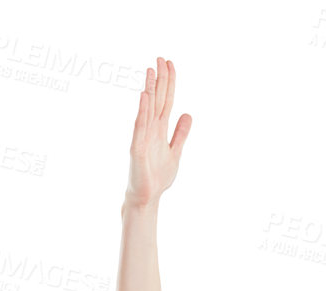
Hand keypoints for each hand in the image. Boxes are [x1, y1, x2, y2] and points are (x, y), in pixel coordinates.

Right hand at [125, 57, 190, 207]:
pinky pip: (140, 127)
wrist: (147, 197)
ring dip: (149, 89)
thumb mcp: (175, 152)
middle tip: (161, 58)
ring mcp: (143, 137)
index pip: (166, 100)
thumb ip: (180, 134)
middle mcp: (151, 129)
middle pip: (157, 99)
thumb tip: (188, 114)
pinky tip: (145, 97)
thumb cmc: (158, 176)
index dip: (169, 83)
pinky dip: (143, 112)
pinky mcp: (138, 148)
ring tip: (151, 71)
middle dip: (159, 79)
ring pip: (147, 108)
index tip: (170, 64)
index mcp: (160, 129)